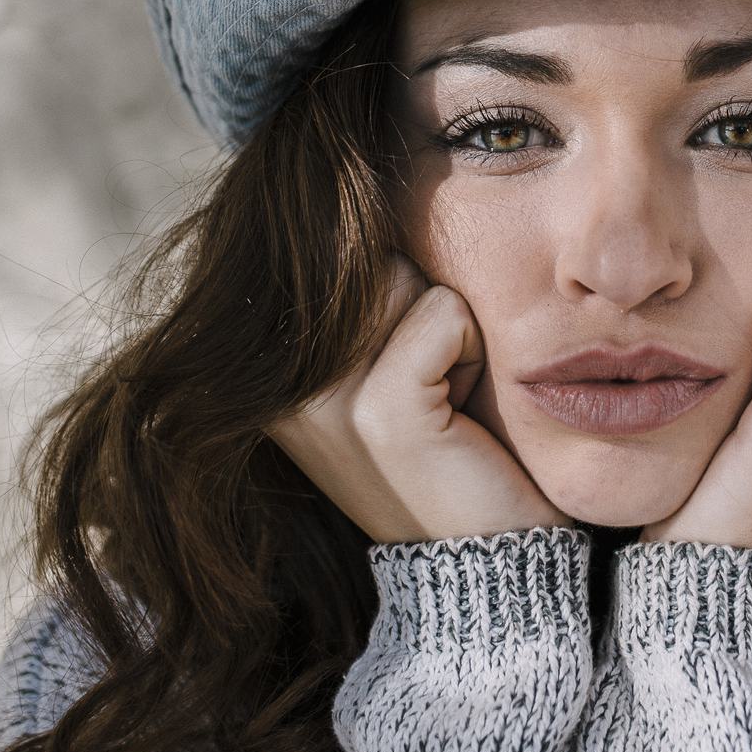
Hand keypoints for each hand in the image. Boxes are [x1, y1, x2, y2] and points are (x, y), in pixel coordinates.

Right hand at [265, 253, 571, 543]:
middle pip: (371, 260)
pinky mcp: (378, 415)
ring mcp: (320, 403)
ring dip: (450, 329)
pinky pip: (443, 314)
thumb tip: (349, 193)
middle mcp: (276, 387)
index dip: (396, 294)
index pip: (332, 253)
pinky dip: (469, 350)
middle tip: (432, 389)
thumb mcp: (383, 365)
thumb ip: (354, 296)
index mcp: (264, 373)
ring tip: (443, 402)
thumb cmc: (450, 451)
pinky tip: (460, 414)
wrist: (487, 558)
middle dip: (423, 305)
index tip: (405, 374)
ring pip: (408, 279)